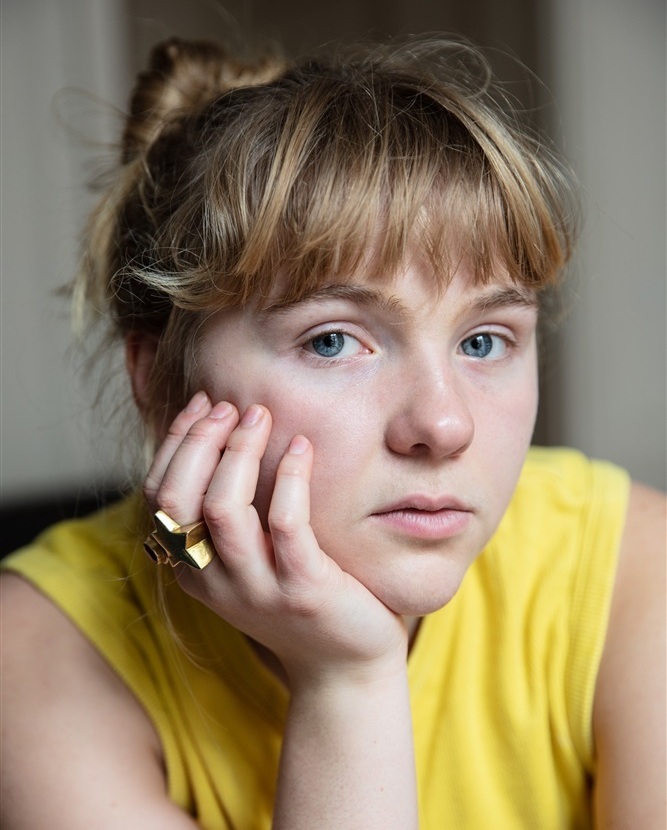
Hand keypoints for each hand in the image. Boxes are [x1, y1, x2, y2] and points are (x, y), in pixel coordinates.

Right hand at [143, 392, 407, 687]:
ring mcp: (257, 588)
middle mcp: (213, 580)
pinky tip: (301, 448)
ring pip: (223, 508)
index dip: (174, 443)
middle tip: (230, 406)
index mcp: (192, 569)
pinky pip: (286, 524)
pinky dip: (289, 477)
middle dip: (198, 440)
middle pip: (178, 499)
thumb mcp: (250, 559)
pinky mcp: (304, 590)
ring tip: (260, 417)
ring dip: (237, 452)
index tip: (203, 405)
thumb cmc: (298, 597)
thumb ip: (229, 515)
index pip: (159, 497)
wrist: (345, 665)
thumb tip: (223, 438)